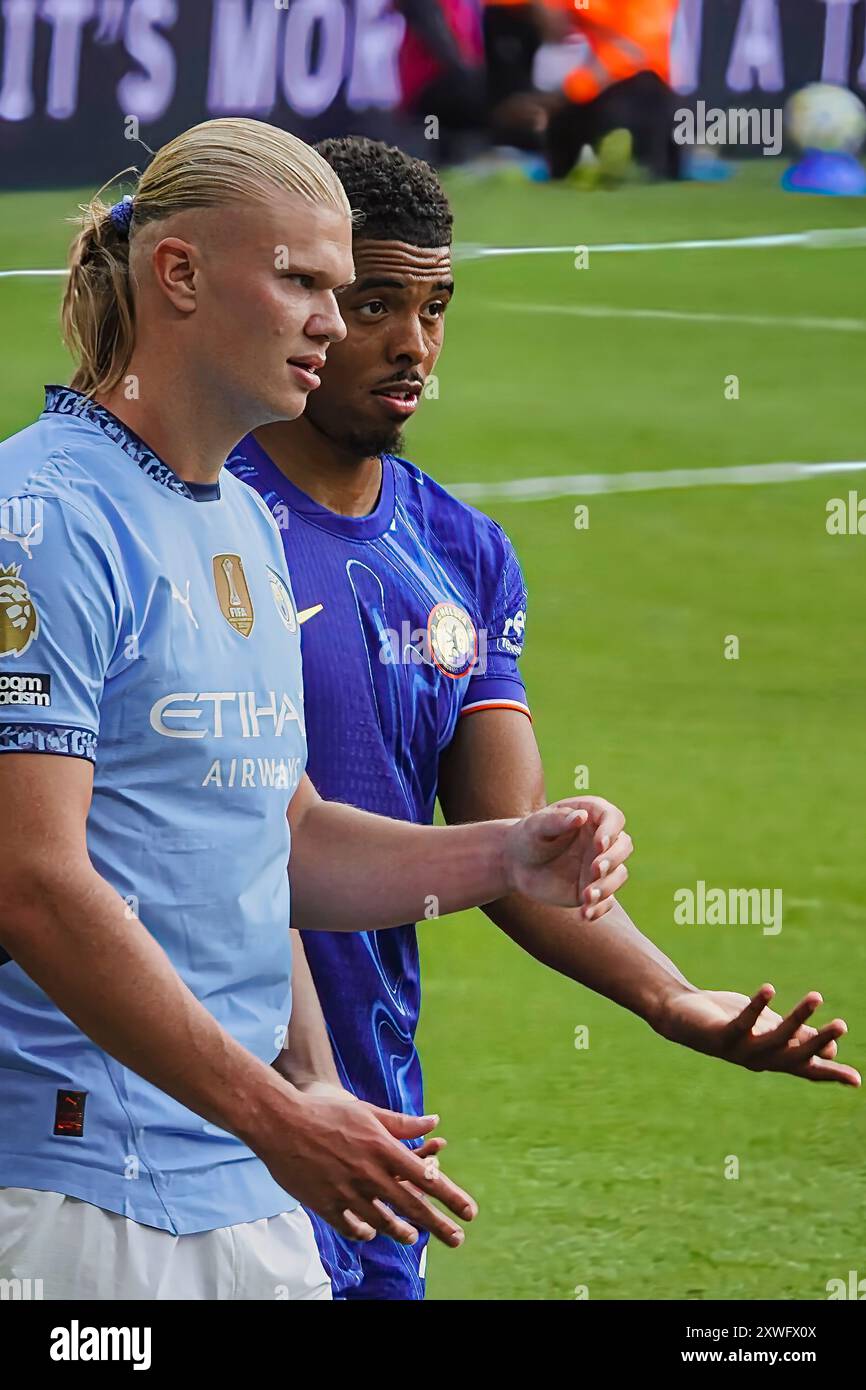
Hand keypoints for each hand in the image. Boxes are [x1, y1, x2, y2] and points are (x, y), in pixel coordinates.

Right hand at [257, 1086, 474, 1246]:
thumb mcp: (367, 1111)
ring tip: (414, 1237)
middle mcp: (369, 1173)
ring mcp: (347, 1191)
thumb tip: (434, 1122)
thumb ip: (401, 1123)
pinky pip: (351, 1227)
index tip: (469, 1211)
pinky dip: (364, 1232)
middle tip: (457, 1239)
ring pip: (383, 1221)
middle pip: (411, 1205)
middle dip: (438, 1225)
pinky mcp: (325, 1203)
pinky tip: (372, 1233)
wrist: (280, 1121)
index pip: (426, 1177)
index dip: (450, 1196)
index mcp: (383, 1148)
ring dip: (402, 1231)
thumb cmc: (325, 1111)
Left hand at [504, 796, 631, 918]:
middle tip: (595, 869)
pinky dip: (599, 909)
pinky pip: (607, 901)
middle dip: (613, 859)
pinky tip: (585, 914)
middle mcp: (601, 840)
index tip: (599, 844)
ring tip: (587, 896)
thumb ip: (556, 820)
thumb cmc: (528, 836)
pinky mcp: (594, 887)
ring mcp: (600, 865)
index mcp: (592, 816)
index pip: (613, 818)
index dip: (611, 831)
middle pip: (624, 846)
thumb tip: (582, 816)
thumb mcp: (536, 826)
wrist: (516, 863)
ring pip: (619, 874)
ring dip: (607, 886)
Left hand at [657, 984, 860, 1085]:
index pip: (807, 1069)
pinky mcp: (721, 1033)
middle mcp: (759, 1058)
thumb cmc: (730, 1022)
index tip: (857, 1081)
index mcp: (773, 1058)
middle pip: (795, 1056)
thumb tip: (829, 1048)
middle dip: (819, 1041)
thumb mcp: (768, 1029)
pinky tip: (769, 989)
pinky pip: (743, 1021)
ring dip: (797, 1017)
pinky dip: (757, 1005)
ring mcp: (740, 1048)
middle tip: (843, 1024)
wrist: (682, 1018)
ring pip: (774, 1038)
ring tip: (816, 996)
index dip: (832, 1074)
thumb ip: (795, 1036)